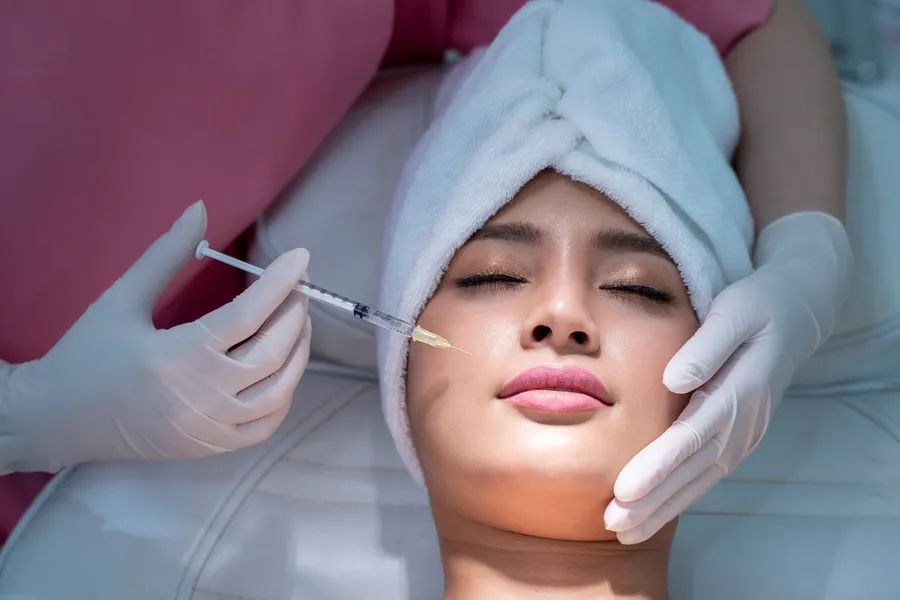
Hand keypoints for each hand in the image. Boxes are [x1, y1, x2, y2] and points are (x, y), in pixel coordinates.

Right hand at [0, 201, 311, 472]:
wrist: (56, 419)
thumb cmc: (87, 355)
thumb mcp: (121, 299)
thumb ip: (166, 254)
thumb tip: (201, 209)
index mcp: (178, 356)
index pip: (248, 315)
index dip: (280, 282)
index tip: (301, 257)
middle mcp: (201, 396)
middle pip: (272, 352)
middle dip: (294, 313)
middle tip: (300, 286)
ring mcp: (210, 428)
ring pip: (278, 390)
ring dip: (298, 352)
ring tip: (297, 320)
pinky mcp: (211, 446)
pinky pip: (265, 424)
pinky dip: (284, 394)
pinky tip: (283, 365)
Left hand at [605, 212, 851, 543]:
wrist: (797, 312)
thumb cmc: (757, 306)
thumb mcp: (734, 311)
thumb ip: (706, 347)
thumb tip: (673, 381)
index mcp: (740, 392)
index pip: (692, 436)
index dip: (658, 466)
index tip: (624, 490)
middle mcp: (744, 423)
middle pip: (693, 470)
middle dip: (653, 502)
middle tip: (614, 526)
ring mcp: (744, 434)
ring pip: (700, 480)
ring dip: (663, 508)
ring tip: (625, 532)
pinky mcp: (737, 436)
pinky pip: (707, 473)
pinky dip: (680, 496)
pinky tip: (654, 512)